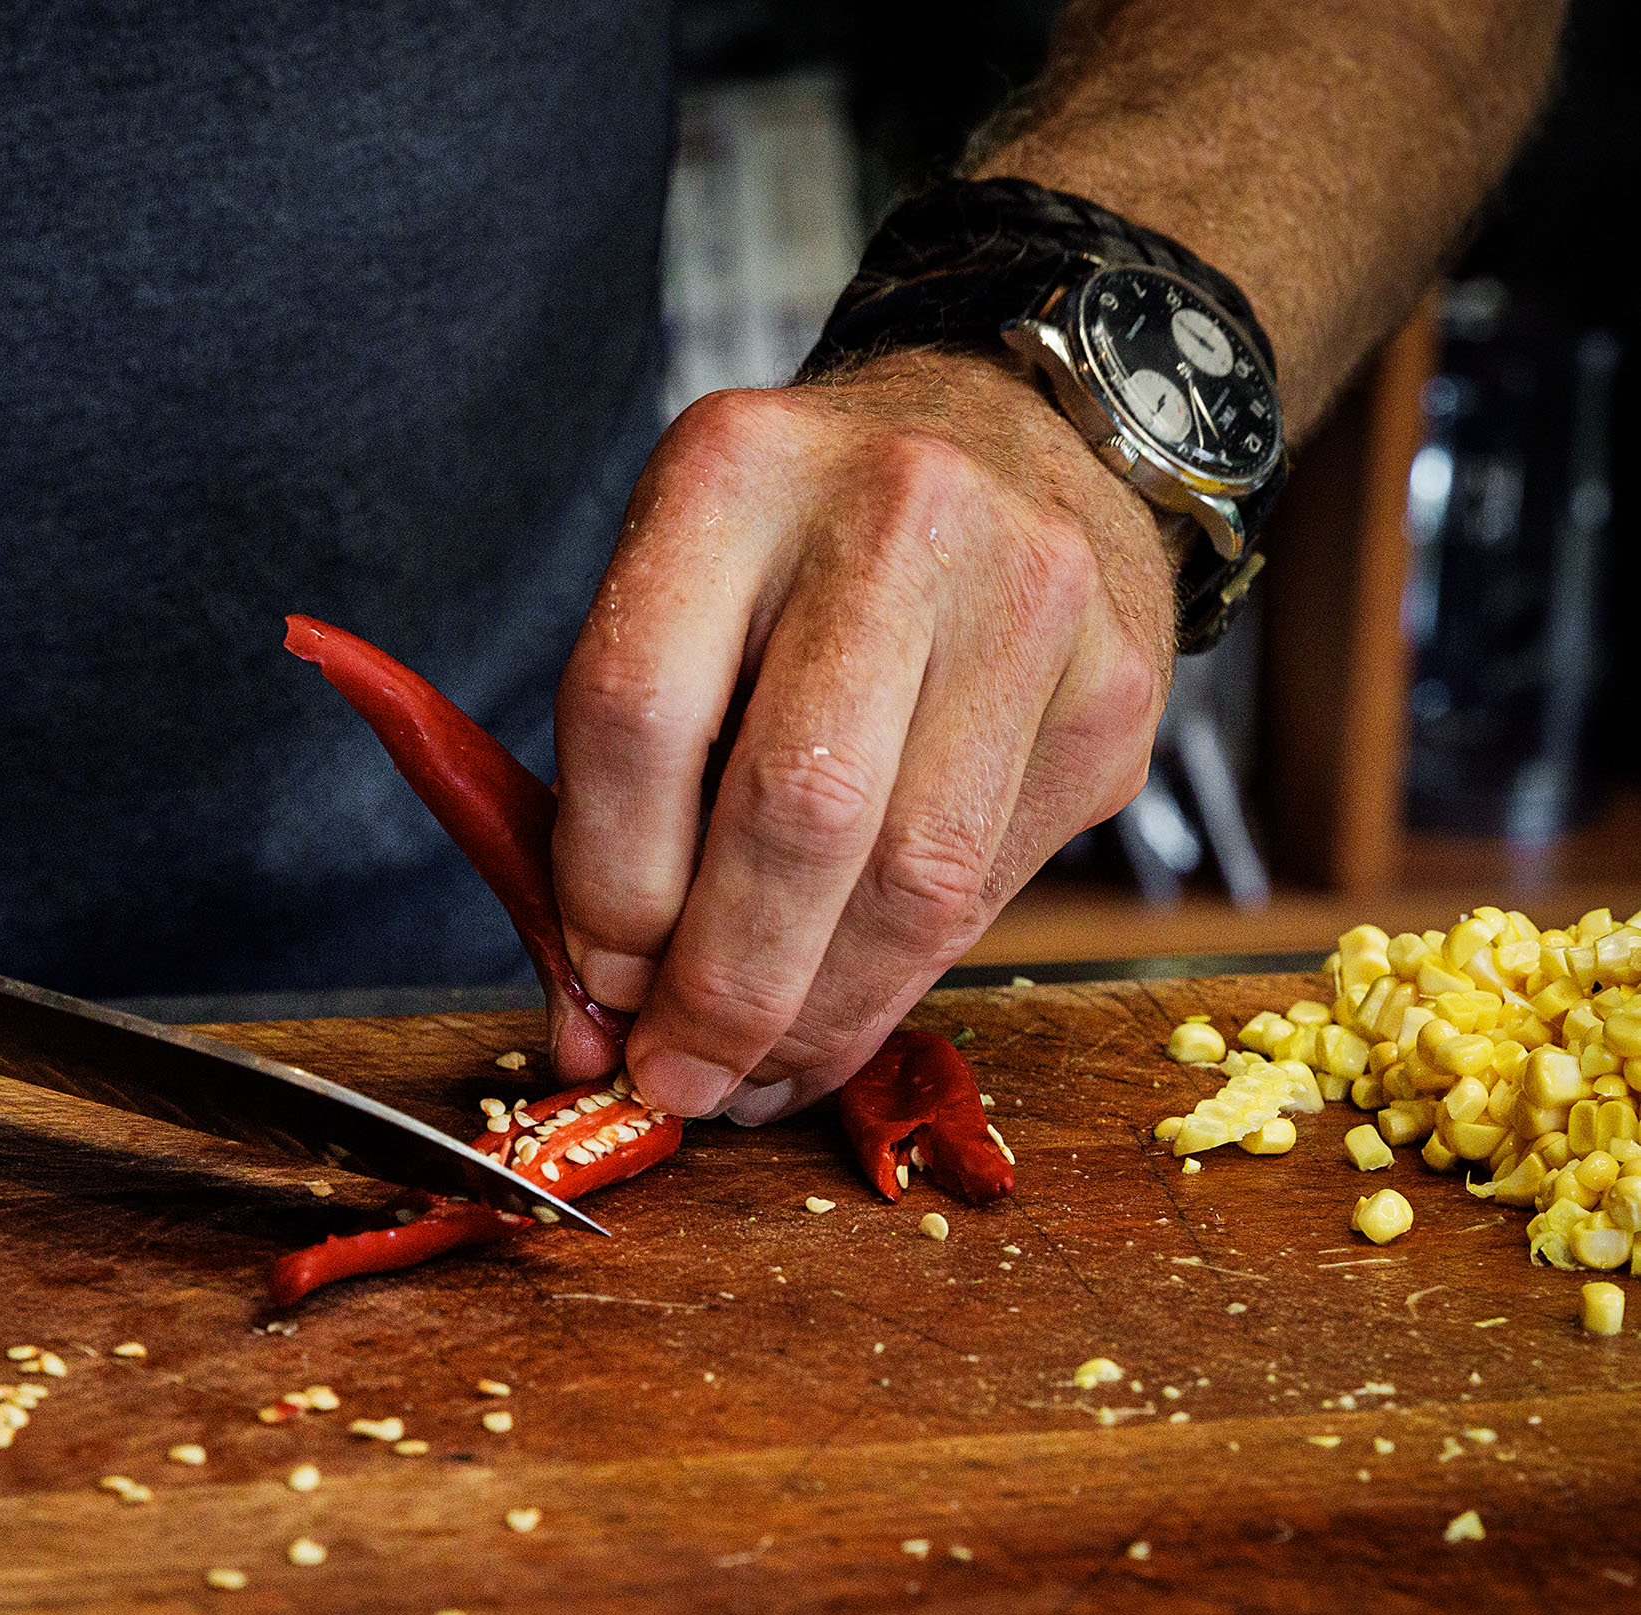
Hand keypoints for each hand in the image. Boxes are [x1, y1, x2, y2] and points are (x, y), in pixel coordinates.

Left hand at [550, 348, 1176, 1116]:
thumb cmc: (800, 549)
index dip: (609, 885)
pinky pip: (992, 889)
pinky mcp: (1116, 693)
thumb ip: (620, 792)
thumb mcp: (680, 598)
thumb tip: (595, 1021)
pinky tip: (840, 1016)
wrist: (1017, 437)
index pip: (641, 713)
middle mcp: (897, 515)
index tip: (597, 988)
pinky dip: (899, 983)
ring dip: (819, 1016)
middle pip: (798, 810)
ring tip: (752, 1073)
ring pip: (915, 879)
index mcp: (734, 473)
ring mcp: (1031, 598)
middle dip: (725, 988)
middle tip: (677, 1079)